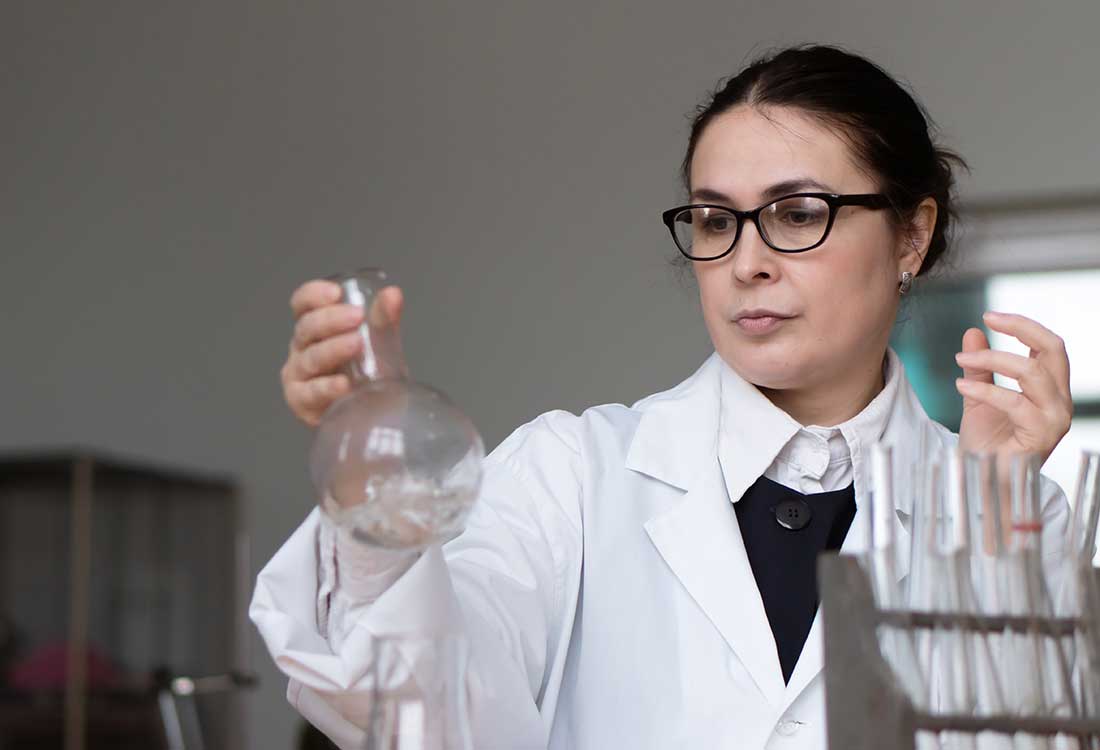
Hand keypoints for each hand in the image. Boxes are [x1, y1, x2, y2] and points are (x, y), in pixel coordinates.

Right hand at [280, 279, 403, 426]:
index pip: (302, 304)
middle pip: (306, 328)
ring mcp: (299, 376)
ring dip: (332, 349)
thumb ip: (384, 317)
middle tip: (357, 317)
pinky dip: (326, 387)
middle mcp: (302, 348)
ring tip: (356, 344)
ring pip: (310, 359)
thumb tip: (393, 294)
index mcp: (315, 328)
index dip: (313, 295)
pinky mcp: (302, 403)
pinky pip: (310, 393)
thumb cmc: (368, 373)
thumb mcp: (379, 342)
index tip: (335, 293)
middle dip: (330, 320)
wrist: (372, 414)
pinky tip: (342, 384)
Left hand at [955, 311, 1071, 464]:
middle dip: (1020, 328)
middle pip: (1053, 349)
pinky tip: (961, 388)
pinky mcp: (1042, 435)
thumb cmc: (985, 444)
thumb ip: (978, 368)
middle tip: (987, 320)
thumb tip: (973, 333)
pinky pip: (1015, 402)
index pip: (1049, 346)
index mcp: (1049, 389)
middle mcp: (1060, 401)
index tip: (990, 316)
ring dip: (993, 359)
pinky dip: (985, 390)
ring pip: (1033, 371)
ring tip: (962, 360)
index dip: (1023, 326)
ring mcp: (1055, 418)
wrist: (980, 481)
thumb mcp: (978, 397)